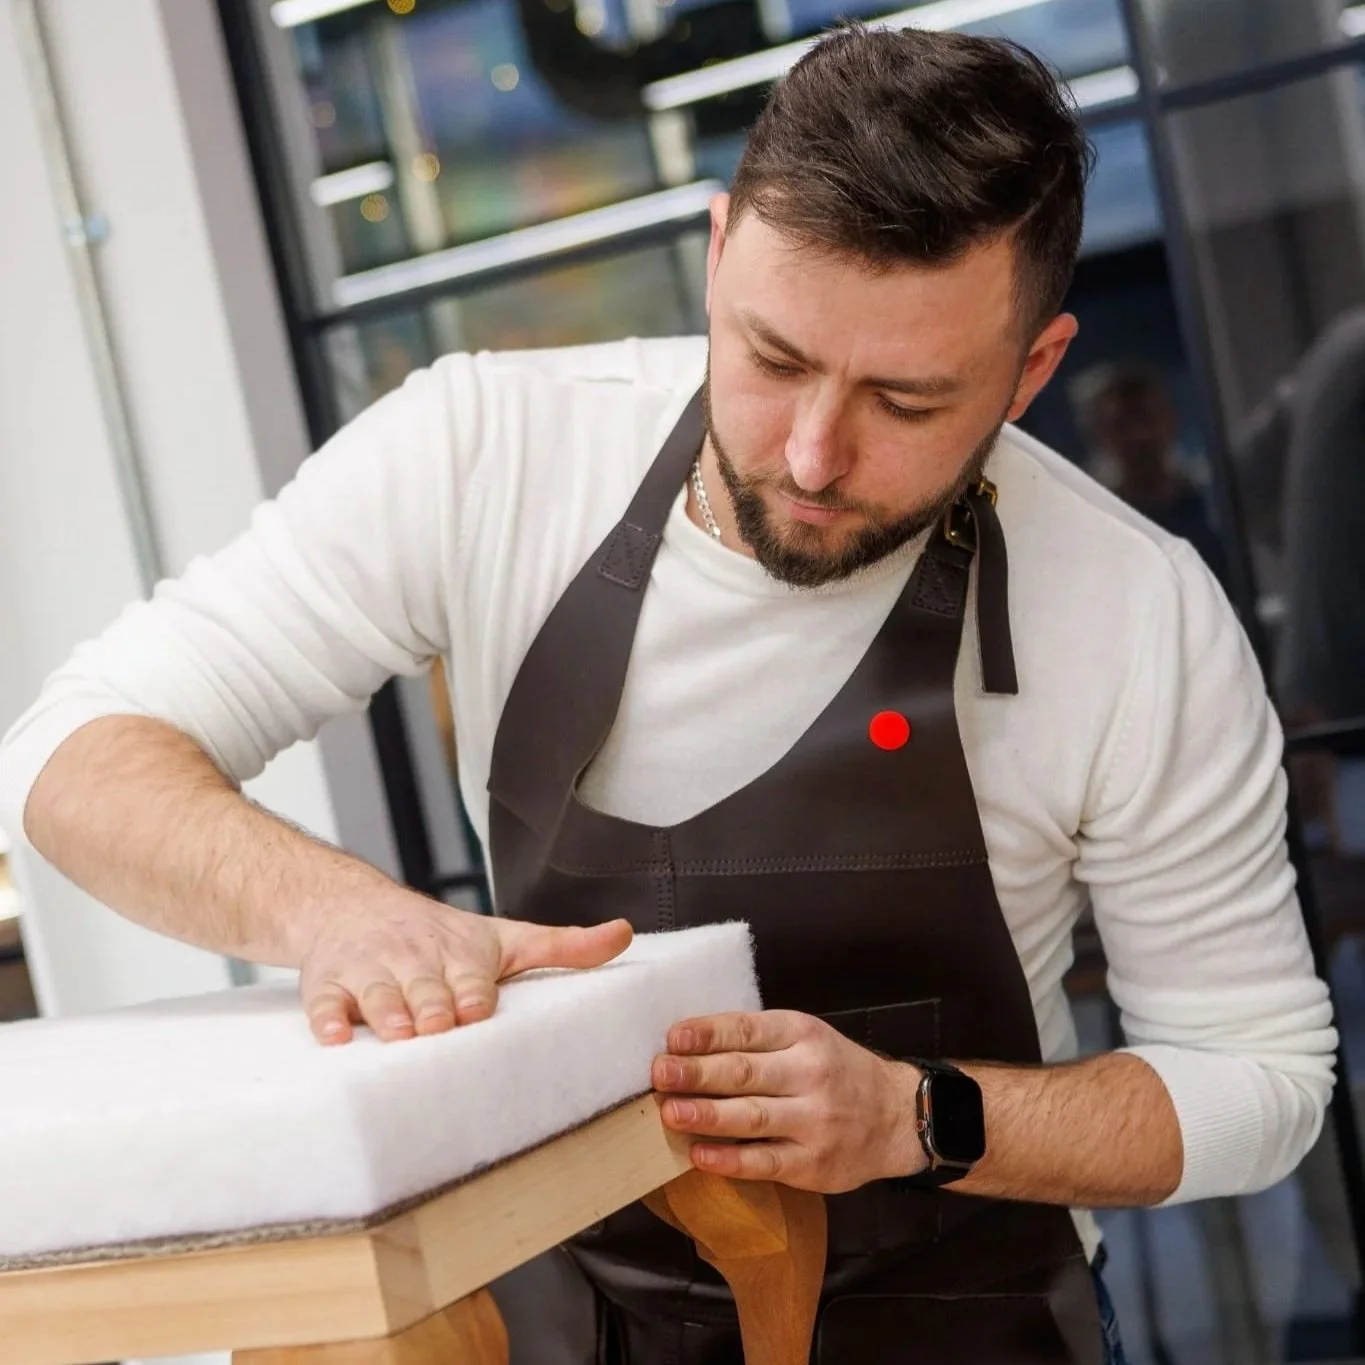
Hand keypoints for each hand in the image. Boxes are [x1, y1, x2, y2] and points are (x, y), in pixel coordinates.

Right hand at [299, 898, 631, 1045]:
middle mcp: (414, 957)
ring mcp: (369, 969)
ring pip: (377, 993)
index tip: (476, 1010)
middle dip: (431, 1006)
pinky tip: (334, 1036)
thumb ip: (564, 945)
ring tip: (398, 1034)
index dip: (471, 993)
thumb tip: (626, 934)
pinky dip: (328, 1019)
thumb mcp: (504, 937)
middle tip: (439, 1027)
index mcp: (459, 951)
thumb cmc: (441, 936)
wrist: (355, 905)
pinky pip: (325, 1002)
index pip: (468, 975)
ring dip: (387, 1013)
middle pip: (424, 987)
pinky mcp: (329, 983)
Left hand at [652, 1010, 925, 1191]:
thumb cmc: (834, 1070)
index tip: (673, 1038)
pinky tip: (699, 1154)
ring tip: (669, 1112)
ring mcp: (814, 1120)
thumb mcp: (804, 1038)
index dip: (708, 1034)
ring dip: (707, 1115)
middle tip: (660, 1073)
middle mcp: (809, 1073)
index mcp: (801, 1034)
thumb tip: (686, 1047)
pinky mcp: (814, 1163)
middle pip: (745, 1072)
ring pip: (752, 1117)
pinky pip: (765, 1161)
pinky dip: (730, 1159)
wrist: (896, 1116)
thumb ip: (755, 1041)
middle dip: (698, 1073)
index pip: (747, 1031)